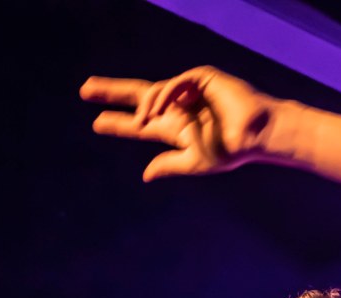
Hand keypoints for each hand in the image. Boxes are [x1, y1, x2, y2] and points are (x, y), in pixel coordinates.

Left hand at [80, 66, 276, 180]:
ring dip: (141, 107)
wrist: (255, 135)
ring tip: (138, 122)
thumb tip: (145, 175)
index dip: (119, 123)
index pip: (141, 125)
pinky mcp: (199, 79)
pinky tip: (156, 111)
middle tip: (85, 90)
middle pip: (138, 97)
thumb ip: (169, 165)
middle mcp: (178, 109)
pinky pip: (173, 85)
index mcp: (176, 129)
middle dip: (112, 93)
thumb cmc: (231, 151)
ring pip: (152, 93)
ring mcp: (187, 92)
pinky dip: (162, 96)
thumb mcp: (194, 162)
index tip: (97, 122)